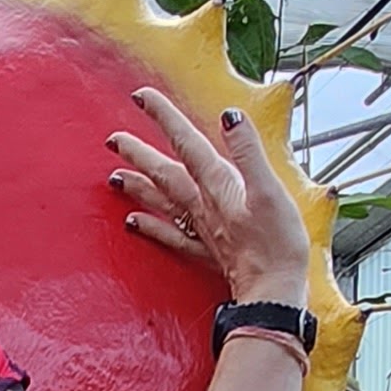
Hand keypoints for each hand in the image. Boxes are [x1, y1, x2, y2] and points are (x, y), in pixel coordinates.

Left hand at [106, 85, 310, 306]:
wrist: (272, 293)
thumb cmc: (278, 244)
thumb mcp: (271, 190)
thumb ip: (249, 152)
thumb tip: (230, 118)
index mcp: (218, 185)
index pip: (186, 142)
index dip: (164, 117)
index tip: (142, 97)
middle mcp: (202, 206)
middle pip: (164, 172)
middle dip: (138, 152)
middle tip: (113, 138)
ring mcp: (199, 230)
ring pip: (160, 202)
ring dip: (136, 186)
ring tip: (113, 175)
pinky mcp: (202, 252)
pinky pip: (167, 236)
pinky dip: (148, 226)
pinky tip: (131, 221)